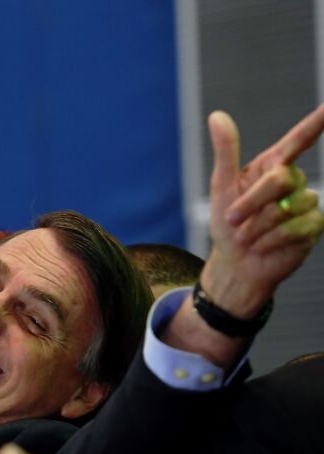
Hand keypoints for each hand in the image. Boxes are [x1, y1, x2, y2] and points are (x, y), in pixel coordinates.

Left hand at [204, 108, 323, 315]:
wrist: (237, 262)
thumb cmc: (229, 223)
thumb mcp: (222, 186)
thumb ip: (226, 151)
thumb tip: (216, 115)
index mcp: (272, 166)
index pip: (298, 140)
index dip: (316, 123)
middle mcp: (294, 181)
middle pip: (280, 179)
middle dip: (250, 202)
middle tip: (233, 220)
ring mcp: (306, 203)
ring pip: (284, 208)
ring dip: (257, 227)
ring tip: (249, 236)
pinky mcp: (313, 227)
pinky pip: (292, 229)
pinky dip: (269, 240)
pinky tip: (263, 245)